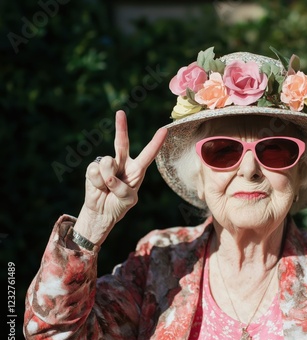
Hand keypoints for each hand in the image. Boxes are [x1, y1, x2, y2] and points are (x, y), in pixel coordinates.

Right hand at [74, 110, 167, 243]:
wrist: (101, 212)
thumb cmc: (119, 204)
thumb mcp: (128, 200)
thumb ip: (122, 190)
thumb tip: (109, 178)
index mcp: (137, 169)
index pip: (148, 154)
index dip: (156, 143)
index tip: (165, 130)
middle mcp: (123, 163)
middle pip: (122, 142)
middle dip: (121, 127)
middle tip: (120, 112)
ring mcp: (107, 164)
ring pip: (108, 162)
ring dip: (107, 179)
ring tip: (107, 188)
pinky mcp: (93, 168)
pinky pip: (95, 170)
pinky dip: (97, 182)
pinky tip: (98, 187)